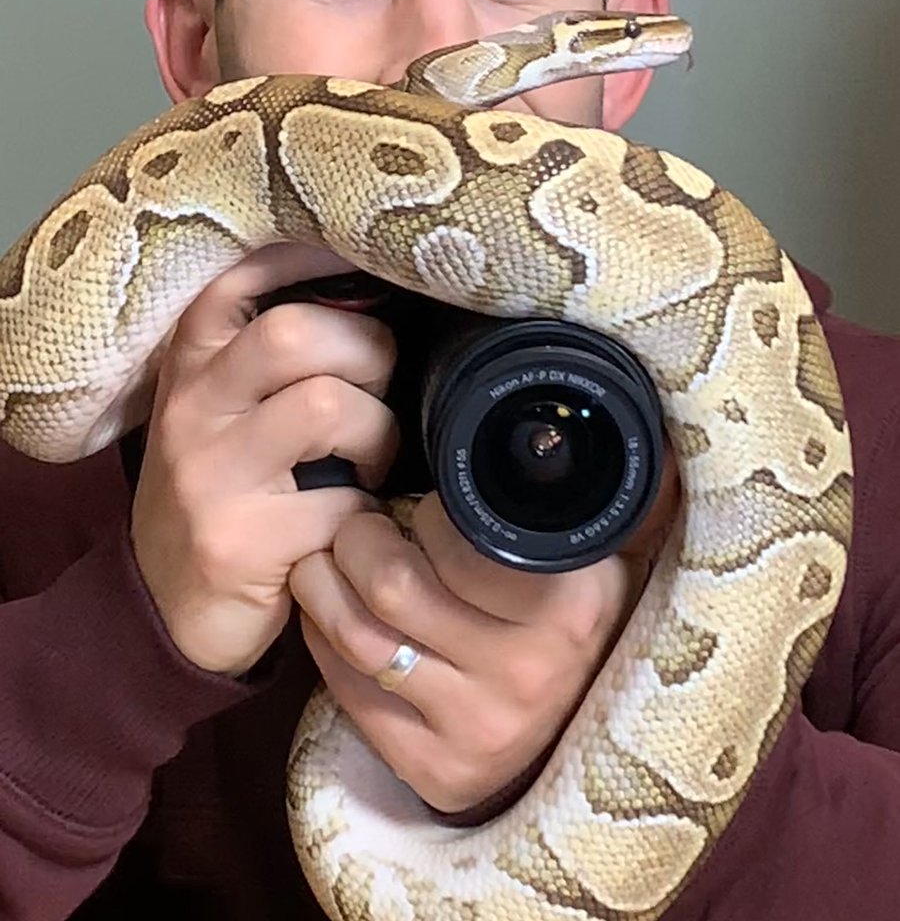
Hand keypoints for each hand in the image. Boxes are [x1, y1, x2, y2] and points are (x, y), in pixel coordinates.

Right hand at [130, 243, 399, 676]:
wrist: (163, 602)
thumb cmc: (220, 485)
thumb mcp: (224, 406)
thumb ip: (273, 351)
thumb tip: (374, 291)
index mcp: (192, 358)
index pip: (245, 274)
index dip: (314, 254)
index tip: (367, 258)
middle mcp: (191, 404)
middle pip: (297, 332)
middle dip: (367, 353)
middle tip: (377, 390)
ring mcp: (209, 473)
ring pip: (328, 406)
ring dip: (376, 433)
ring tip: (369, 460)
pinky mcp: (237, 541)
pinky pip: (341, 502)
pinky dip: (368, 514)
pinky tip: (356, 522)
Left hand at [288, 463, 678, 814]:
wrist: (587, 743)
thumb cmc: (580, 627)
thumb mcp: (609, 562)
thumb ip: (614, 495)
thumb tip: (651, 427)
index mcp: (571, 605)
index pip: (454, 539)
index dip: (418, 512)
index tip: (414, 506)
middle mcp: (527, 671)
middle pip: (392, 585)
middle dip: (354, 539)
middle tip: (354, 524)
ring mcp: (480, 727)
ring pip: (359, 638)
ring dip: (324, 586)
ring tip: (328, 559)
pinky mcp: (437, 768)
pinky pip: (348, 695)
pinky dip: (323, 643)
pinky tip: (331, 616)